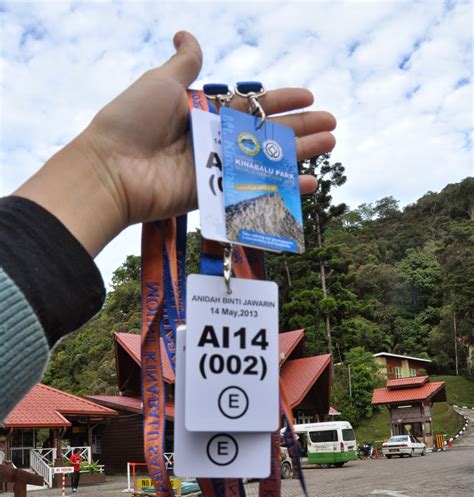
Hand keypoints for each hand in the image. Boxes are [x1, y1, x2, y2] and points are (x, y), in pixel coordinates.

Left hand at [14, 31, 335, 255]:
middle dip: (299, 129)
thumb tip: (187, 34)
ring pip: (266, 161)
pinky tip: (308, 184)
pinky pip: (253, 191)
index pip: (251, 105)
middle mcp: (212, 141)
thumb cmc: (131, 121)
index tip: (309, 95)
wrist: (110, 169)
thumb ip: (184, 63)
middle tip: (332, 126)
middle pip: (265, 134)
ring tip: (330, 146)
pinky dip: (282, 189)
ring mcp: (214, 171)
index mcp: (203, 112)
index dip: (281, 100)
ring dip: (299, 154)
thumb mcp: (161, 81)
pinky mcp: (213, 197)